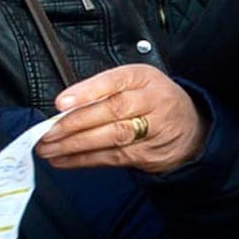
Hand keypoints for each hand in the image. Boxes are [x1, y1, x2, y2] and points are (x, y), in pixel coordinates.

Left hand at [39, 65, 208, 174]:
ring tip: (48, 148)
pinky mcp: (146, 153)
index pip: (115, 81)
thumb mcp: (138, 84)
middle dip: (74, 123)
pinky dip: (83, 160)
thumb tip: (64, 107)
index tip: (61, 103)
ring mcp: (153, 129)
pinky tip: (63, 160)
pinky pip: (111, 157)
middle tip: (46, 132)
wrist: (192, 129)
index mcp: (145, 78)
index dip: (87, 92)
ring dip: (74, 144)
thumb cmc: (155, 102)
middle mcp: (152, 101)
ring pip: (110, 136)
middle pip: (112, 111)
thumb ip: (105, 90)